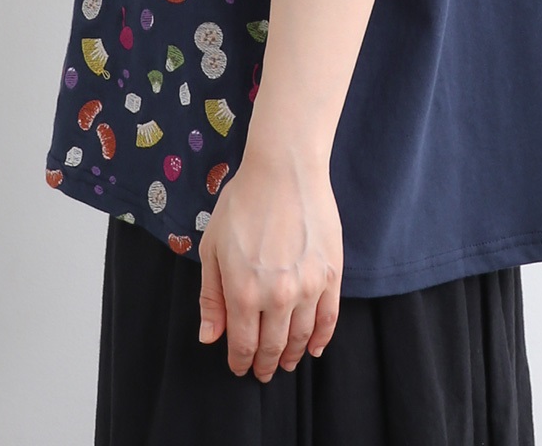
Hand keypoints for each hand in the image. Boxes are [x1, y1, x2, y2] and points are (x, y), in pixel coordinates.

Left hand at [196, 147, 342, 380]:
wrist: (284, 170)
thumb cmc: (243, 202)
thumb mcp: (213, 247)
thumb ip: (211, 296)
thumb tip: (210, 337)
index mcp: (243, 292)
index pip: (242, 344)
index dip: (239, 361)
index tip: (239, 368)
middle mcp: (277, 297)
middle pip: (273, 346)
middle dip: (265, 363)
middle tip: (263, 372)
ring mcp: (308, 286)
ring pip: (301, 336)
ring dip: (293, 355)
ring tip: (287, 362)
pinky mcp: (331, 274)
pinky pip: (329, 318)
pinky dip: (322, 338)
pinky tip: (314, 347)